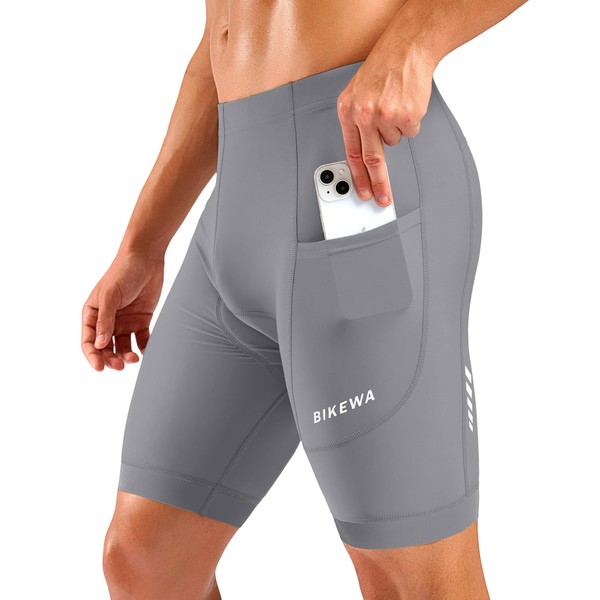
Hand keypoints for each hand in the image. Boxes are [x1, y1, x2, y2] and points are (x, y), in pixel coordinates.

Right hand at [81, 252, 164, 370]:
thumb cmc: (123, 272)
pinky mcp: (141, 320)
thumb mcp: (111, 295)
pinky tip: (147, 352)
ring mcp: (125, 321)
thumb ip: (105, 320)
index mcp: (93, 313)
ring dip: (127, 355)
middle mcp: (107, 320)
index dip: (92, 356)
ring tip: (135, 358)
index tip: (100, 368)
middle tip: (121, 366)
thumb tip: (100, 345)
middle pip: (106, 347)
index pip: (89, 341)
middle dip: (111, 359)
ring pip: (123, 346)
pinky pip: (142, 339)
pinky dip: (144, 347)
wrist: (147, 258)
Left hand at [337, 46, 435, 206]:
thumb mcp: (357, 94)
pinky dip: (409, 122)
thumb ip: (356, 122)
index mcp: (348, 110)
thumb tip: (362, 153)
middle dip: (379, 183)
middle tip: (383, 199)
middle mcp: (365, 114)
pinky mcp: (407, 115)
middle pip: (372, 159)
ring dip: (396, 130)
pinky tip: (406, 104)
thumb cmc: (383, 70)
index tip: (364, 192)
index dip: (358, 177)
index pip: (351, 153)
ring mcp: (386, 116)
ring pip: (393, 142)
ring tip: (394, 107)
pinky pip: (409, 132)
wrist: (407, 48)